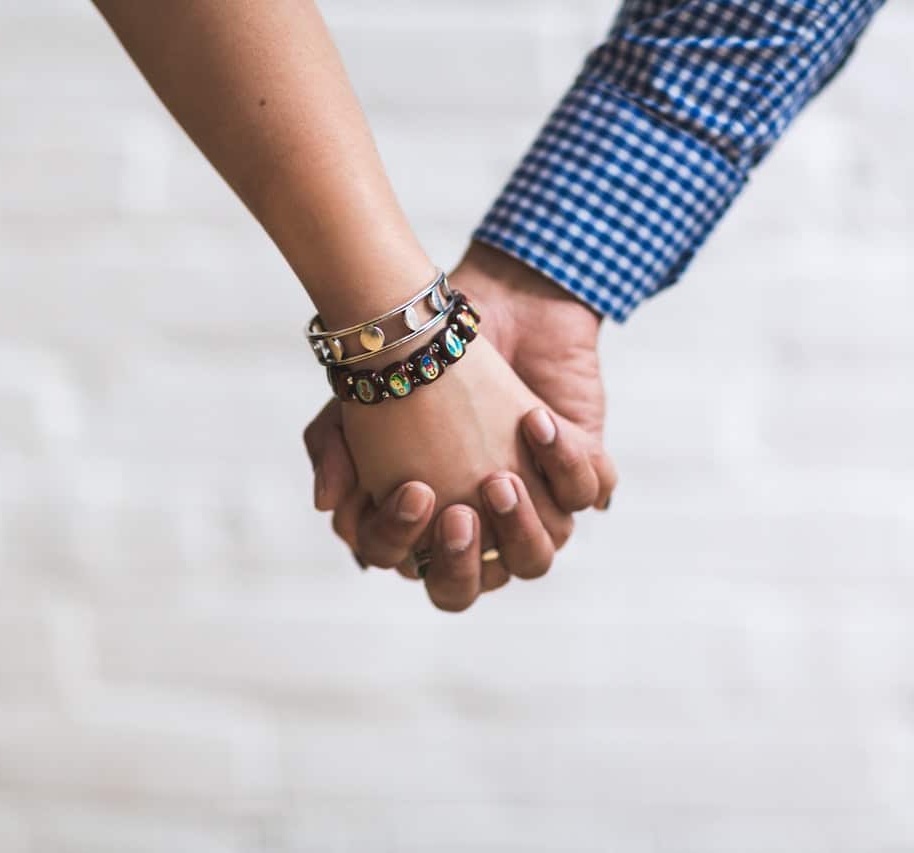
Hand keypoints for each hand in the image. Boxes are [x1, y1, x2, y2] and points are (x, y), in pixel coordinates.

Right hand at [304, 243, 615, 608]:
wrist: (491, 299)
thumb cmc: (421, 360)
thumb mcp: (361, 400)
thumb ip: (334, 451)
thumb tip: (327, 506)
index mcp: (428, 526)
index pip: (415, 567)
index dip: (408, 543)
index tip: (414, 491)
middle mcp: (483, 527)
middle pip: (474, 584)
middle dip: (466, 561)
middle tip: (461, 514)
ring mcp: (535, 506)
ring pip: (537, 557)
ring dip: (521, 528)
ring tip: (500, 479)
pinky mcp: (579, 471)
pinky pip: (586, 494)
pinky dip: (565, 466)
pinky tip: (536, 422)